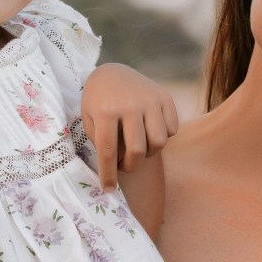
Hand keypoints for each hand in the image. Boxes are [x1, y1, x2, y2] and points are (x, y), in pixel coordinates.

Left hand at [80, 63, 180, 188]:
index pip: (108, 151)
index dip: (108, 174)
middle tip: (124, 165)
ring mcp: (150, 100)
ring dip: (149, 153)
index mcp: (106, 111)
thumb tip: (114, 169)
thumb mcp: (89, 120)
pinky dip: (163, 136)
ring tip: (138, 148)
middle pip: (137, 150)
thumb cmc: (97, 102)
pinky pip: (172, 129)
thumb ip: (100, 143)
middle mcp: (130, 105)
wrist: (112, 72)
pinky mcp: (165, 97)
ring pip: (159, 142)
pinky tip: (150, 132)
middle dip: (130, 165)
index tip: (108, 189)